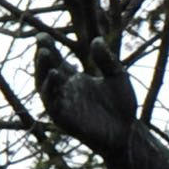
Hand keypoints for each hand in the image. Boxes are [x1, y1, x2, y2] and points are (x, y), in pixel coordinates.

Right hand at [35, 37, 133, 158]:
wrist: (127, 133)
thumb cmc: (122, 106)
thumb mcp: (117, 77)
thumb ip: (107, 60)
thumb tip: (96, 40)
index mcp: (74, 79)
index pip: (56, 61)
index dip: (48, 48)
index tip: (43, 35)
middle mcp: (65, 90)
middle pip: (46, 70)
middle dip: (42, 56)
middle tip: (41, 40)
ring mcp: (63, 104)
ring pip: (44, 86)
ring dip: (41, 70)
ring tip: (44, 53)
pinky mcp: (64, 118)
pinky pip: (51, 103)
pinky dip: (50, 89)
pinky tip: (54, 75)